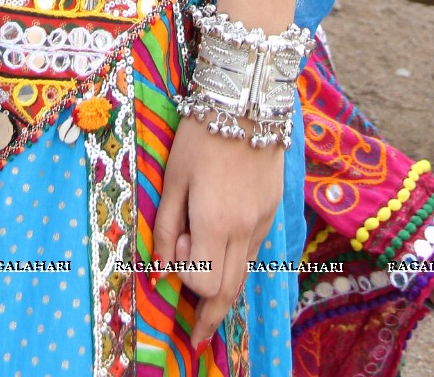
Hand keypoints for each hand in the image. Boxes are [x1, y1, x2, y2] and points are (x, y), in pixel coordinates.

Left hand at [153, 115, 283, 347]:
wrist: (247, 100)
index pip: (204, 283)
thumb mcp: (172, 177)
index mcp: (217, 223)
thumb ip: (165, 225)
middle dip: (211, 315)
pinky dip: (239, 261)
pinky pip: (255, 248)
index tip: (174, 250)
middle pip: (231, 290)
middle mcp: (245, 229)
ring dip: (227, 290)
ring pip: (247, 271)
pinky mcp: (273, 207)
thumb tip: (160, 266)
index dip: (185, 277)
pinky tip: (226, 254)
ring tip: (210, 308)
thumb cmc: (201, 135)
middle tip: (196, 334)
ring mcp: (264, 219)